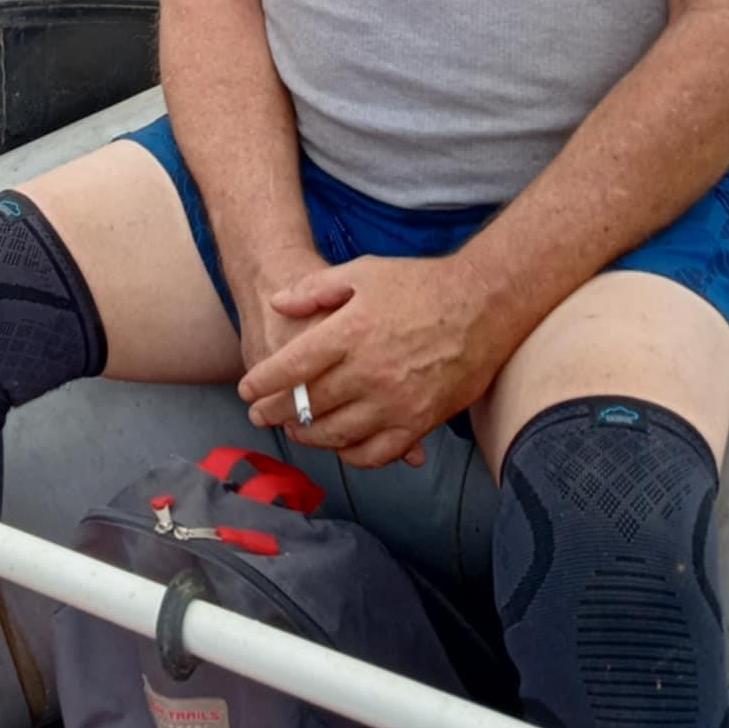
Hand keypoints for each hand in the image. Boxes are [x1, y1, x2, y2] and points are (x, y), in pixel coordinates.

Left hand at [237, 254, 508, 469]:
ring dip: (308, 436)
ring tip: (293, 429)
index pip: (293, 366)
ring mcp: (395, 402)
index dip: (264, 382)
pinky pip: (376, 453)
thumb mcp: (364, 272)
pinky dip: (351, 455)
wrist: (482, 305)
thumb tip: (278, 302)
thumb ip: (315, 288)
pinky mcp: (419, 423)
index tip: (247, 390)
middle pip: (310, 404)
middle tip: (260, 415)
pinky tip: (339, 446)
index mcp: (351, 332)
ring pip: (337, 434)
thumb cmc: (420, 284)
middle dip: (277, 412)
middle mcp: (369, 371)